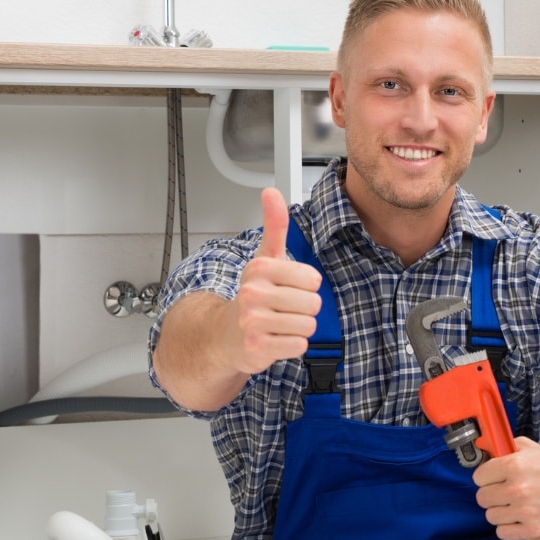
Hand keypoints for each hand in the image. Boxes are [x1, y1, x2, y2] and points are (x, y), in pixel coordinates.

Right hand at [223, 187, 322, 375]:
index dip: (306, 286)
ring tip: (279, 323)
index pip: (313, 279)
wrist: (226, 335)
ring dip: (298, 328)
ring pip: (308, 325)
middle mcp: (253, 293)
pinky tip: (275, 338)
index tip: (287, 287)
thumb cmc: (253, 295)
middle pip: (313, 304)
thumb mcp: (265, 258)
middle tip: (282, 308)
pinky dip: (291, 345)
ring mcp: (253, 321)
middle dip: (304, 309)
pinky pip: (299, 346)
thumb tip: (271, 192)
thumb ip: (275, 226)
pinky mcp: (257, 347)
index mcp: (260, 268)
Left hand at [472, 438, 539, 539]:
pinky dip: (510, 527)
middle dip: (492, 495)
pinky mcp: (534, 531)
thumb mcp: (531, 448)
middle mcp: (519, 489)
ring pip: (491, 517)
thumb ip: (505, 448)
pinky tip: (521, 518)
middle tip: (506, 493)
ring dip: (502, 512)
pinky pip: (504, 533)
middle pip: (482, 498)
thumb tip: (486, 451)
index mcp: (515, 466)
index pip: (478, 477)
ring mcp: (526, 512)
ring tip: (517, 506)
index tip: (493, 479)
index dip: (486, 477)